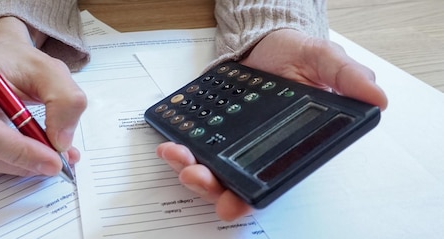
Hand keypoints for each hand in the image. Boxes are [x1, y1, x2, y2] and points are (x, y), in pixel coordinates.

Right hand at [0, 17, 86, 176]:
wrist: (1, 58)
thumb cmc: (19, 62)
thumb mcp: (52, 72)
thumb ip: (66, 102)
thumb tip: (60, 143)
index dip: (19, 152)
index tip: (54, 160)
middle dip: (22, 161)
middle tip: (57, 161)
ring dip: (17, 165)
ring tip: (45, 151)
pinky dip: (6, 163)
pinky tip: (24, 149)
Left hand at [157, 29, 387, 220]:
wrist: (267, 42)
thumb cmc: (297, 56)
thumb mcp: (325, 60)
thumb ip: (348, 77)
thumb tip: (377, 99)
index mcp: (286, 146)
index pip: (269, 180)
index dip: (249, 197)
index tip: (232, 203)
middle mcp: (255, 150)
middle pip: (230, 183)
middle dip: (210, 187)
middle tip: (197, 177)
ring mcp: (229, 140)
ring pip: (207, 170)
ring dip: (189, 171)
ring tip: (178, 159)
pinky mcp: (209, 127)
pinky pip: (192, 146)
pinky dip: (178, 150)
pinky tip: (169, 143)